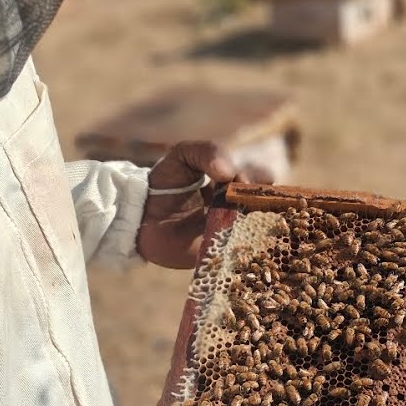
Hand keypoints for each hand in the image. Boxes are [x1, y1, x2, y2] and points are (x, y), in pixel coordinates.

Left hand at [136, 141, 273, 268]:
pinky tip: (233, 240)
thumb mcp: (183, 155)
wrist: (139, 213)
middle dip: (259, 200)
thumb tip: (229, 172)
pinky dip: (243, 248)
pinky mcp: (220, 254)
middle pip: (266, 205)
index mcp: (234, 183)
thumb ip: (207, 152)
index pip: (262, 178)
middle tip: (238, 199)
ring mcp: (232, 232)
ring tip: (236, 219)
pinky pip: (240, 254)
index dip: (257, 177)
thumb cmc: (164, 181)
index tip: (240, 178)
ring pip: (258, 230)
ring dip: (254, 225)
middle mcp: (239, 208)